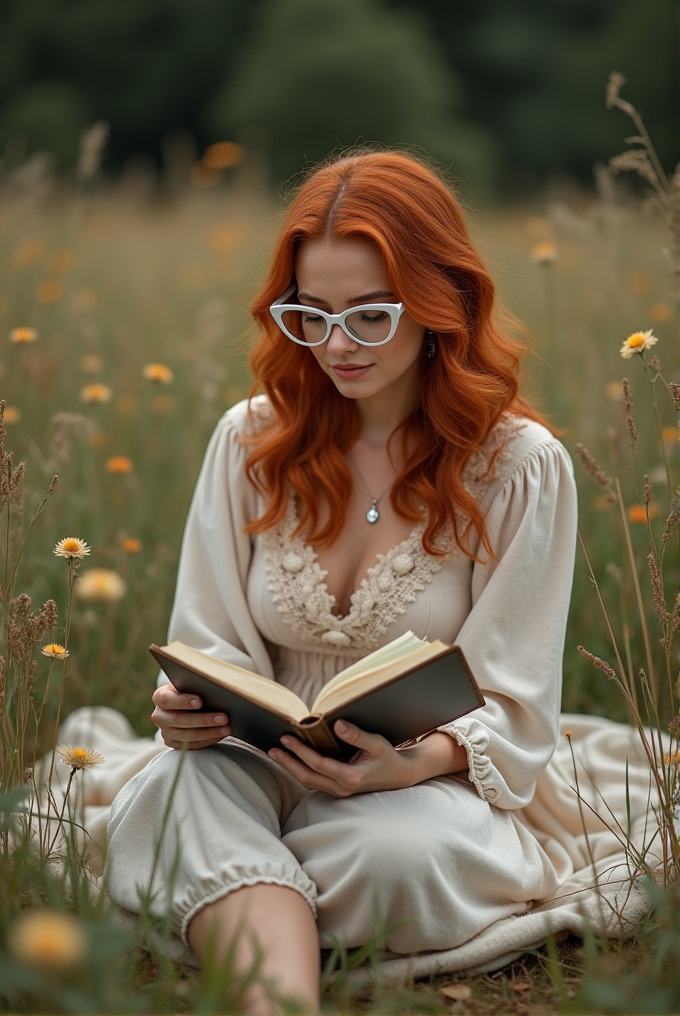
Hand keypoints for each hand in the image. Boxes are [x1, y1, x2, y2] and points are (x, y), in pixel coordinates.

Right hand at [151, 683, 230, 748]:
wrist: (183, 703)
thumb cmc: (189, 689)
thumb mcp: (188, 684)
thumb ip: (196, 686)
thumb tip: (215, 690)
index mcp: (159, 697)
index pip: (167, 700)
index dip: (183, 701)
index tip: (200, 701)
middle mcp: (159, 716)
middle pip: (179, 720)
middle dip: (203, 720)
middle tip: (224, 717)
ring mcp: (165, 731)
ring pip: (186, 736)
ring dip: (209, 732)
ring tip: (226, 728)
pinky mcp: (173, 743)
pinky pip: (191, 745)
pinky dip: (207, 740)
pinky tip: (220, 734)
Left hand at [268, 719, 425, 796]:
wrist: (399, 776)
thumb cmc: (388, 757)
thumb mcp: (377, 743)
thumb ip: (357, 735)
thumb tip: (336, 724)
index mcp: (351, 777)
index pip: (318, 764)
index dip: (300, 751)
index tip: (286, 738)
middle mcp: (342, 788)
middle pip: (307, 777)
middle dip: (288, 762)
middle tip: (272, 748)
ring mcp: (339, 792)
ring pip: (308, 782)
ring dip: (291, 768)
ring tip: (277, 753)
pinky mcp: (338, 790)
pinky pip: (314, 782)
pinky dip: (301, 771)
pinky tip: (293, 761)